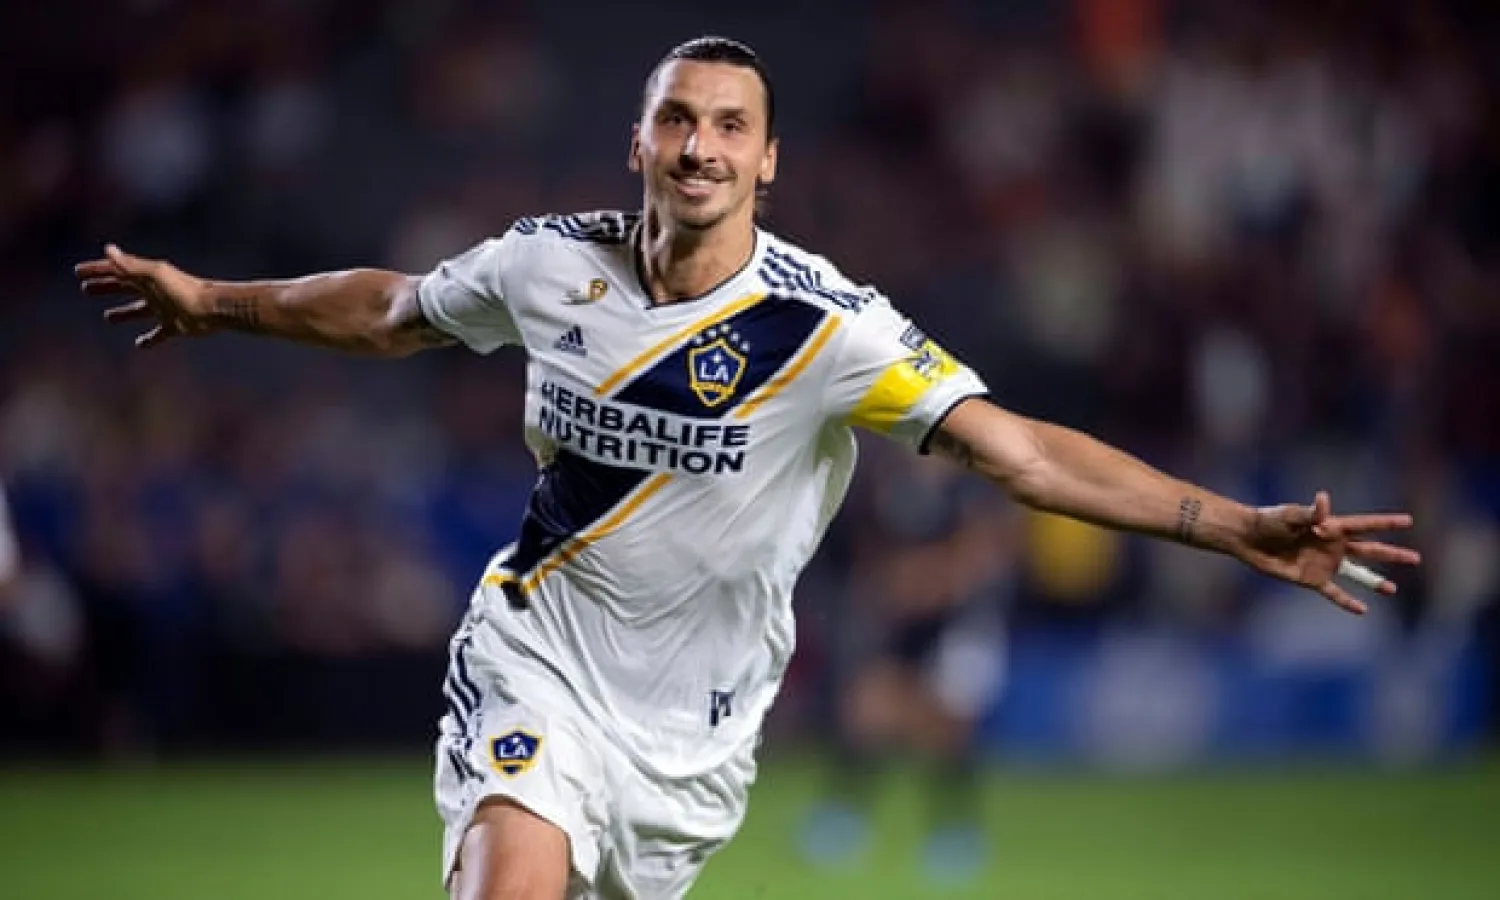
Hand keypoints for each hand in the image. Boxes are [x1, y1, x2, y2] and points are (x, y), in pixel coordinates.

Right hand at [75, 245, 213, 348]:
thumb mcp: (154, 275)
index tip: (77, 272)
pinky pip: (158, 334)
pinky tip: (139, 344)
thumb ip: (130, 265)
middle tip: (86, 290)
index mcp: (147, 276)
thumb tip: (108, 249)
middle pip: (125, 287)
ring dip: (122, 312)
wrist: (213, 309)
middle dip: (106, 287)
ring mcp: (164, 309)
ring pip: (138, 310)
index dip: (97, 269)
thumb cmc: (184, 290)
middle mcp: (155, 291)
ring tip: (107, 317)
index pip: (117, 270)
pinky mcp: (175, 326)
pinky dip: (149, 339)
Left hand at [1231, 491, 1419, 614]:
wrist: (1248, 538)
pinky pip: (1333, 592)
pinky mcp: (1311, 579)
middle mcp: (1332, 545)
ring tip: (1393, 589)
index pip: (1365, 525)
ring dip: (1375, 581)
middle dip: (1392, 553)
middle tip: (1416, 558)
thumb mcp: (1290, 515)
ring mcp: (1324, 563)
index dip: (1386, 523)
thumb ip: (1310, 514)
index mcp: (1331, 527)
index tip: (1408, 520)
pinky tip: (1363, 609)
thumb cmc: (1268, 521)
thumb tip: (1324, 500)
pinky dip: (1347, 601)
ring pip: (1357, 573)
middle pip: (1369, 550)